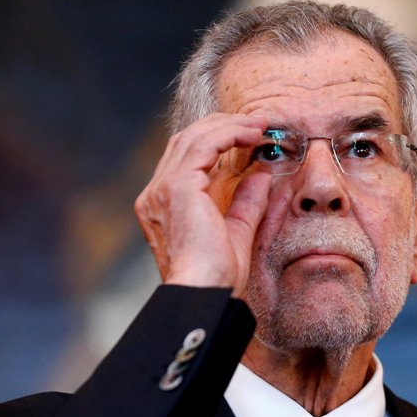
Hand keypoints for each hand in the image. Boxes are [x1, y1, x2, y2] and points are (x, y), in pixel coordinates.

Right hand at [134, 113, 270, 294]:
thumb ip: (246, 202)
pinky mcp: (177, 187)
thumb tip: (260, 174)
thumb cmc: (217, 277)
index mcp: (164, 205)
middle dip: (223, 125)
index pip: (186, 157)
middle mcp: (156, 193)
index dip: (218, 139)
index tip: (250, 135)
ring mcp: (163, 188)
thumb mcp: (237, 231)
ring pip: (194, 137)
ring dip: (229, 125)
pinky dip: (229, 134)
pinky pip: (204, 145)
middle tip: (257, 123)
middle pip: (186, 139)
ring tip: (259, 124)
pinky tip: (251, 134)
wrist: (204, 293)